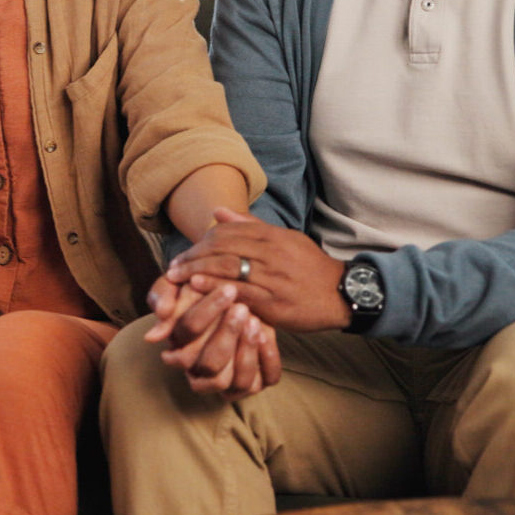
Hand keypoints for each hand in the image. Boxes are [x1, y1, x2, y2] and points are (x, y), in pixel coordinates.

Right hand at [148, 281, 281, 398]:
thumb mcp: (177, 284)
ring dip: (247, 351)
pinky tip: (266, 335)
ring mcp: (228, 380)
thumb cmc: (199, 292)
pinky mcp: (253, 381)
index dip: (206, 313)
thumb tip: (160, 318)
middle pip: (209, 365)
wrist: (231, 302)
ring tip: (254, 321)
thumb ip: (163, 294)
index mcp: (177, 350)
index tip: (227, 290)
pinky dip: (267, 360)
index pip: (187, 337)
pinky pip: (263, 381)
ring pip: (236, 382)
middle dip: (227, 334)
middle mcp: (200, 372)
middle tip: (242, 307)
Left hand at [168, 207, 349, 331]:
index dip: (202, 241)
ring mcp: (273, 277)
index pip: (228, 232)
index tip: (185, 252)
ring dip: (197, 270)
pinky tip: (198, 287)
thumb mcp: (285, 239)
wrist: (342, 293)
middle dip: (193, 256)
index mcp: (272, 236)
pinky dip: (216, 287)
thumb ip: (250, 226)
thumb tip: (217, 212)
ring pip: (227, 268)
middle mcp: (271, 253)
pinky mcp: (275, 302)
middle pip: (222, 248)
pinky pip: (240, 291)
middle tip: (173, 267)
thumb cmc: (309, 266)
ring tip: (177, 276)